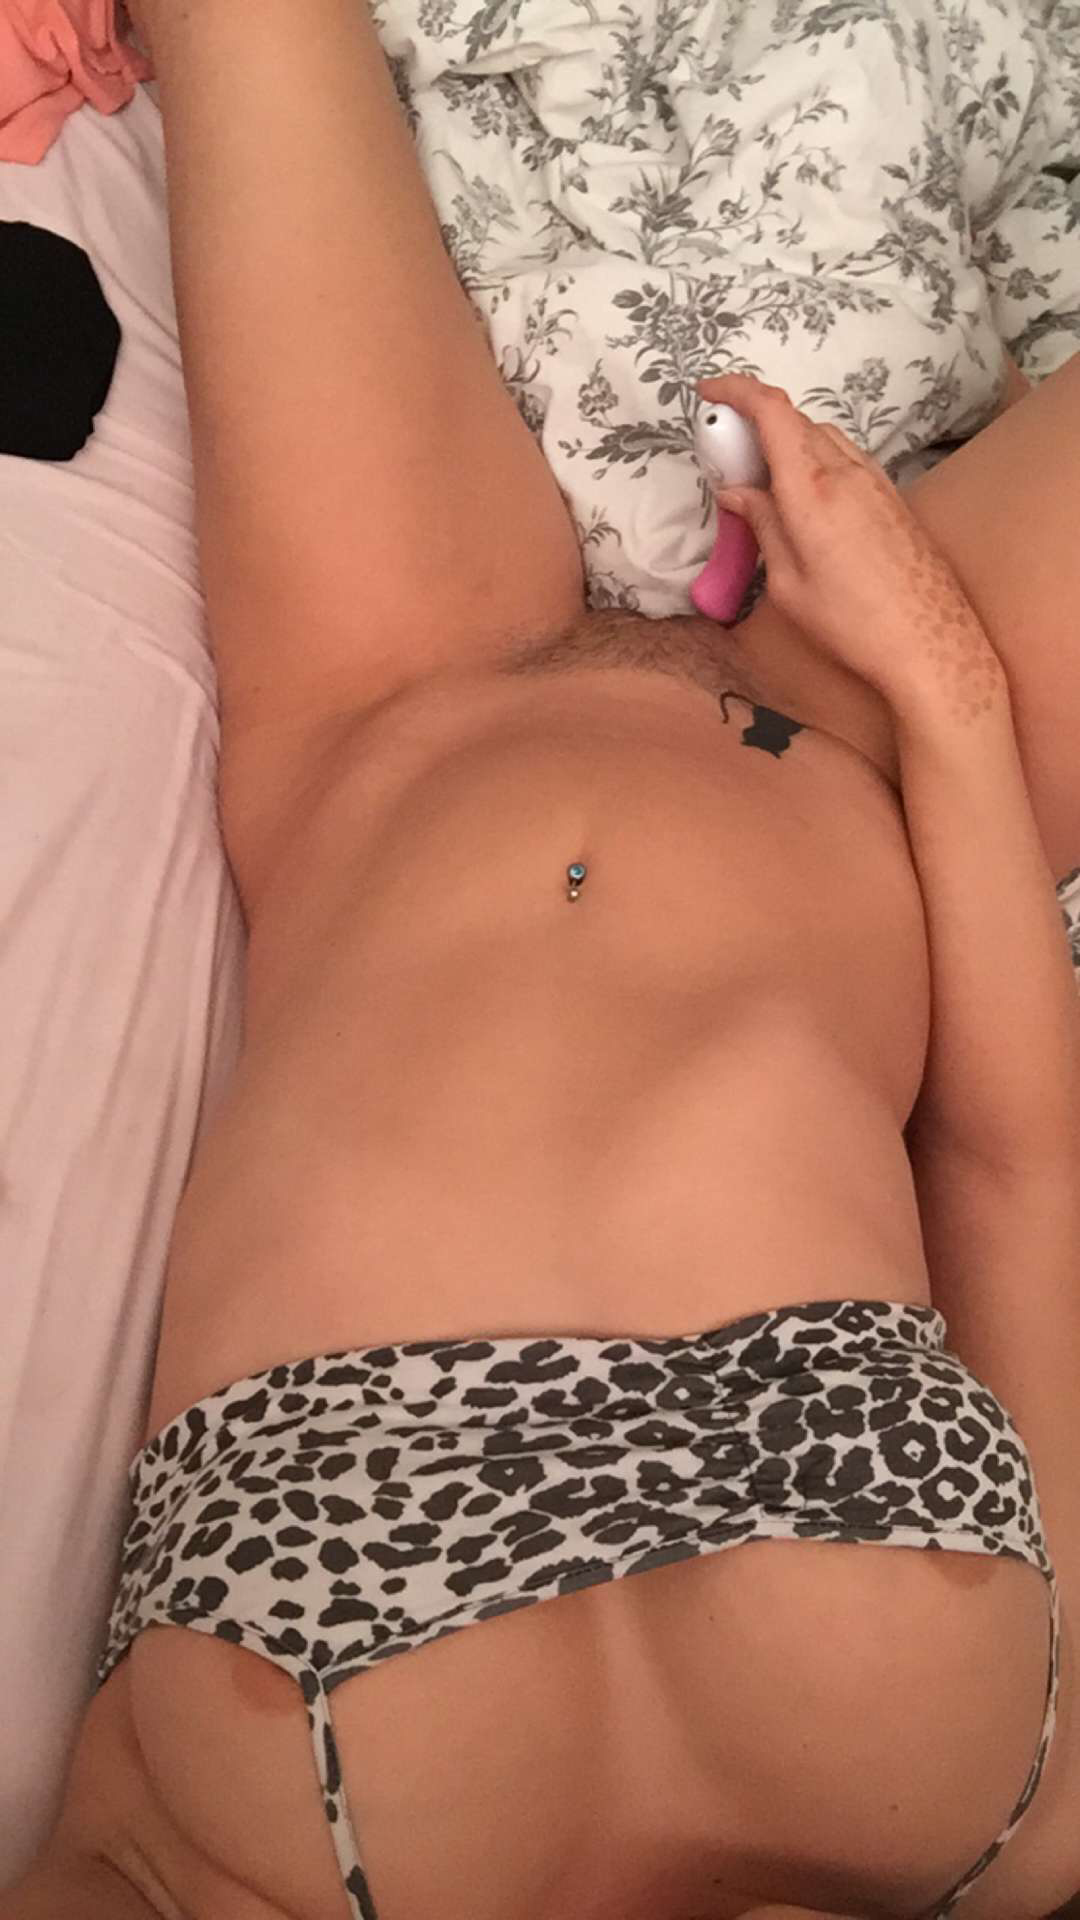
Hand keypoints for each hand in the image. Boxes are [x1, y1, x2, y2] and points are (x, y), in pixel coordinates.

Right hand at [695, 372, 1004, 717]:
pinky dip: (814, 459)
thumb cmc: (852, 625)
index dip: (735, 389)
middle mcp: (845, 472)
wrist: (931, 645)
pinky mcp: (891, 495)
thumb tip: (736, 492)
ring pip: (821, 436)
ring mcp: (874, 480)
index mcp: (811, 491)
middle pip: (793, 420)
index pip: (771, 411)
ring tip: (763, 482)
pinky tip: (804, 497)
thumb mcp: (788, 585)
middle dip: (753, 425)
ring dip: (786, 442)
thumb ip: (762, 526)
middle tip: (726, 460)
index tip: (707, 390)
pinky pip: (845, 456)